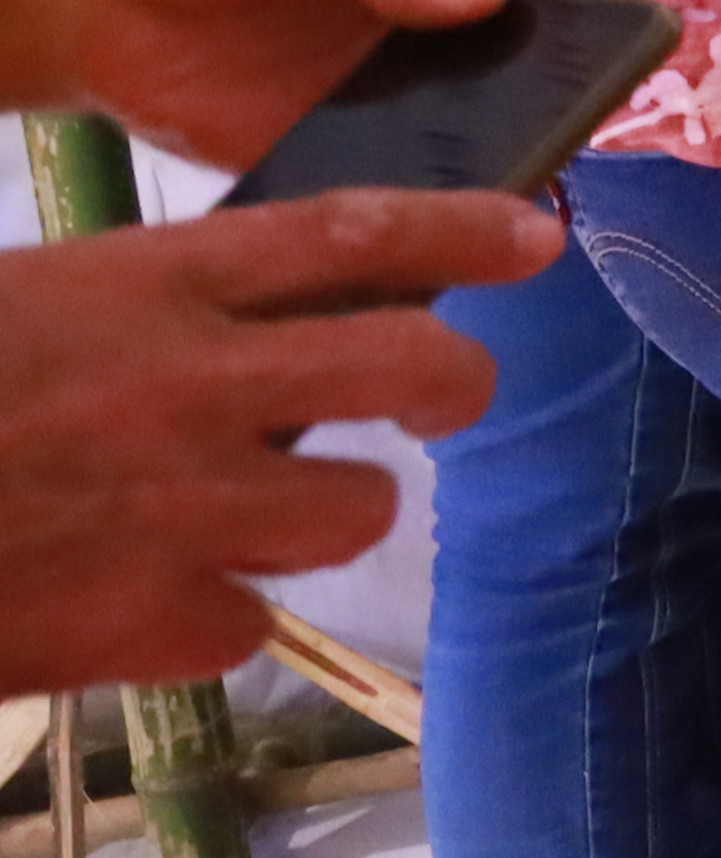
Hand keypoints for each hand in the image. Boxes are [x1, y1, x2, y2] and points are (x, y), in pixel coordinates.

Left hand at [0, 0, 649, 174]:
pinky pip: (427, 185)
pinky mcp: (368, 154)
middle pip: (566, 54)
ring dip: (515, 155)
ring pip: (508, 128)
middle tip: (550, 120)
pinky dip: (437, 208)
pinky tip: (429, 226)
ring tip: (494, 184)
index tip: (609, 34)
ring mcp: (424, 89)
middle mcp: (470, 13)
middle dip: (577, 89)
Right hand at [0, 191, 563, 696]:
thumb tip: (225, 316)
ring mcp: (183, 513)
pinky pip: (245, 621)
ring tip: (248, 508)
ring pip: (352, 509)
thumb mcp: (13, 306)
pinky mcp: (154, 626)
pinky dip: (208, 616)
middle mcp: (190, 389)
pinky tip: (139, 598)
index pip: (350, 235)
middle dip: (450, 382)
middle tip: (439, 393)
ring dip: (318, 510)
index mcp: (140, 287)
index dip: (462, 231)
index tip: (531, 235)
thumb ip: (126, 310)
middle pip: (412, 369)